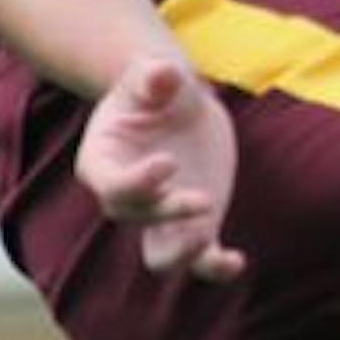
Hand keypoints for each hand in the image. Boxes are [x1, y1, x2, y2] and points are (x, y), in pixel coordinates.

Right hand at [76, 56, 245, 282]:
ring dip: (181, 254)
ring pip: (159, 257)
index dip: (136, 182)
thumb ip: (153, 75)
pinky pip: (200, 259)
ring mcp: (161, 215)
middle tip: (203, 200)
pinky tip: (236, 261)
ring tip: (208, 236)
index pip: (110, 185)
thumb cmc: (156, 85)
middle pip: (135, 218)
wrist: (179, 103)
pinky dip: (215, 266)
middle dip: (167, 214)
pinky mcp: (195, 223)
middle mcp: (126, 197)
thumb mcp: (153, 72)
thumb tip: (163, 75)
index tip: (168, 163)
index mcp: (102, 161)